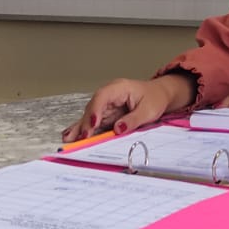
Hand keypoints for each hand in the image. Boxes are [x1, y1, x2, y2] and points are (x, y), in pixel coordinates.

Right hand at [61, 73, 195, 141]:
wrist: (160, 95)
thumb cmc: (155, 99)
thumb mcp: (149, 111)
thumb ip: (133, 120)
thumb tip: (117, 129)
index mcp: (119, 88)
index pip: (102, 98)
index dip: (95, 111)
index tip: (92, 125)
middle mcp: (108, 95)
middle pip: (93, 108)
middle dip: (85, 124)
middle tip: (80, 139)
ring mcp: (106, 104)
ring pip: (90, 116)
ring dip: (80, 128)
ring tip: (69, 140)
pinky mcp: (106, 114)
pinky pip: (94, 121)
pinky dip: (84, 129)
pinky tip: (71, 136)